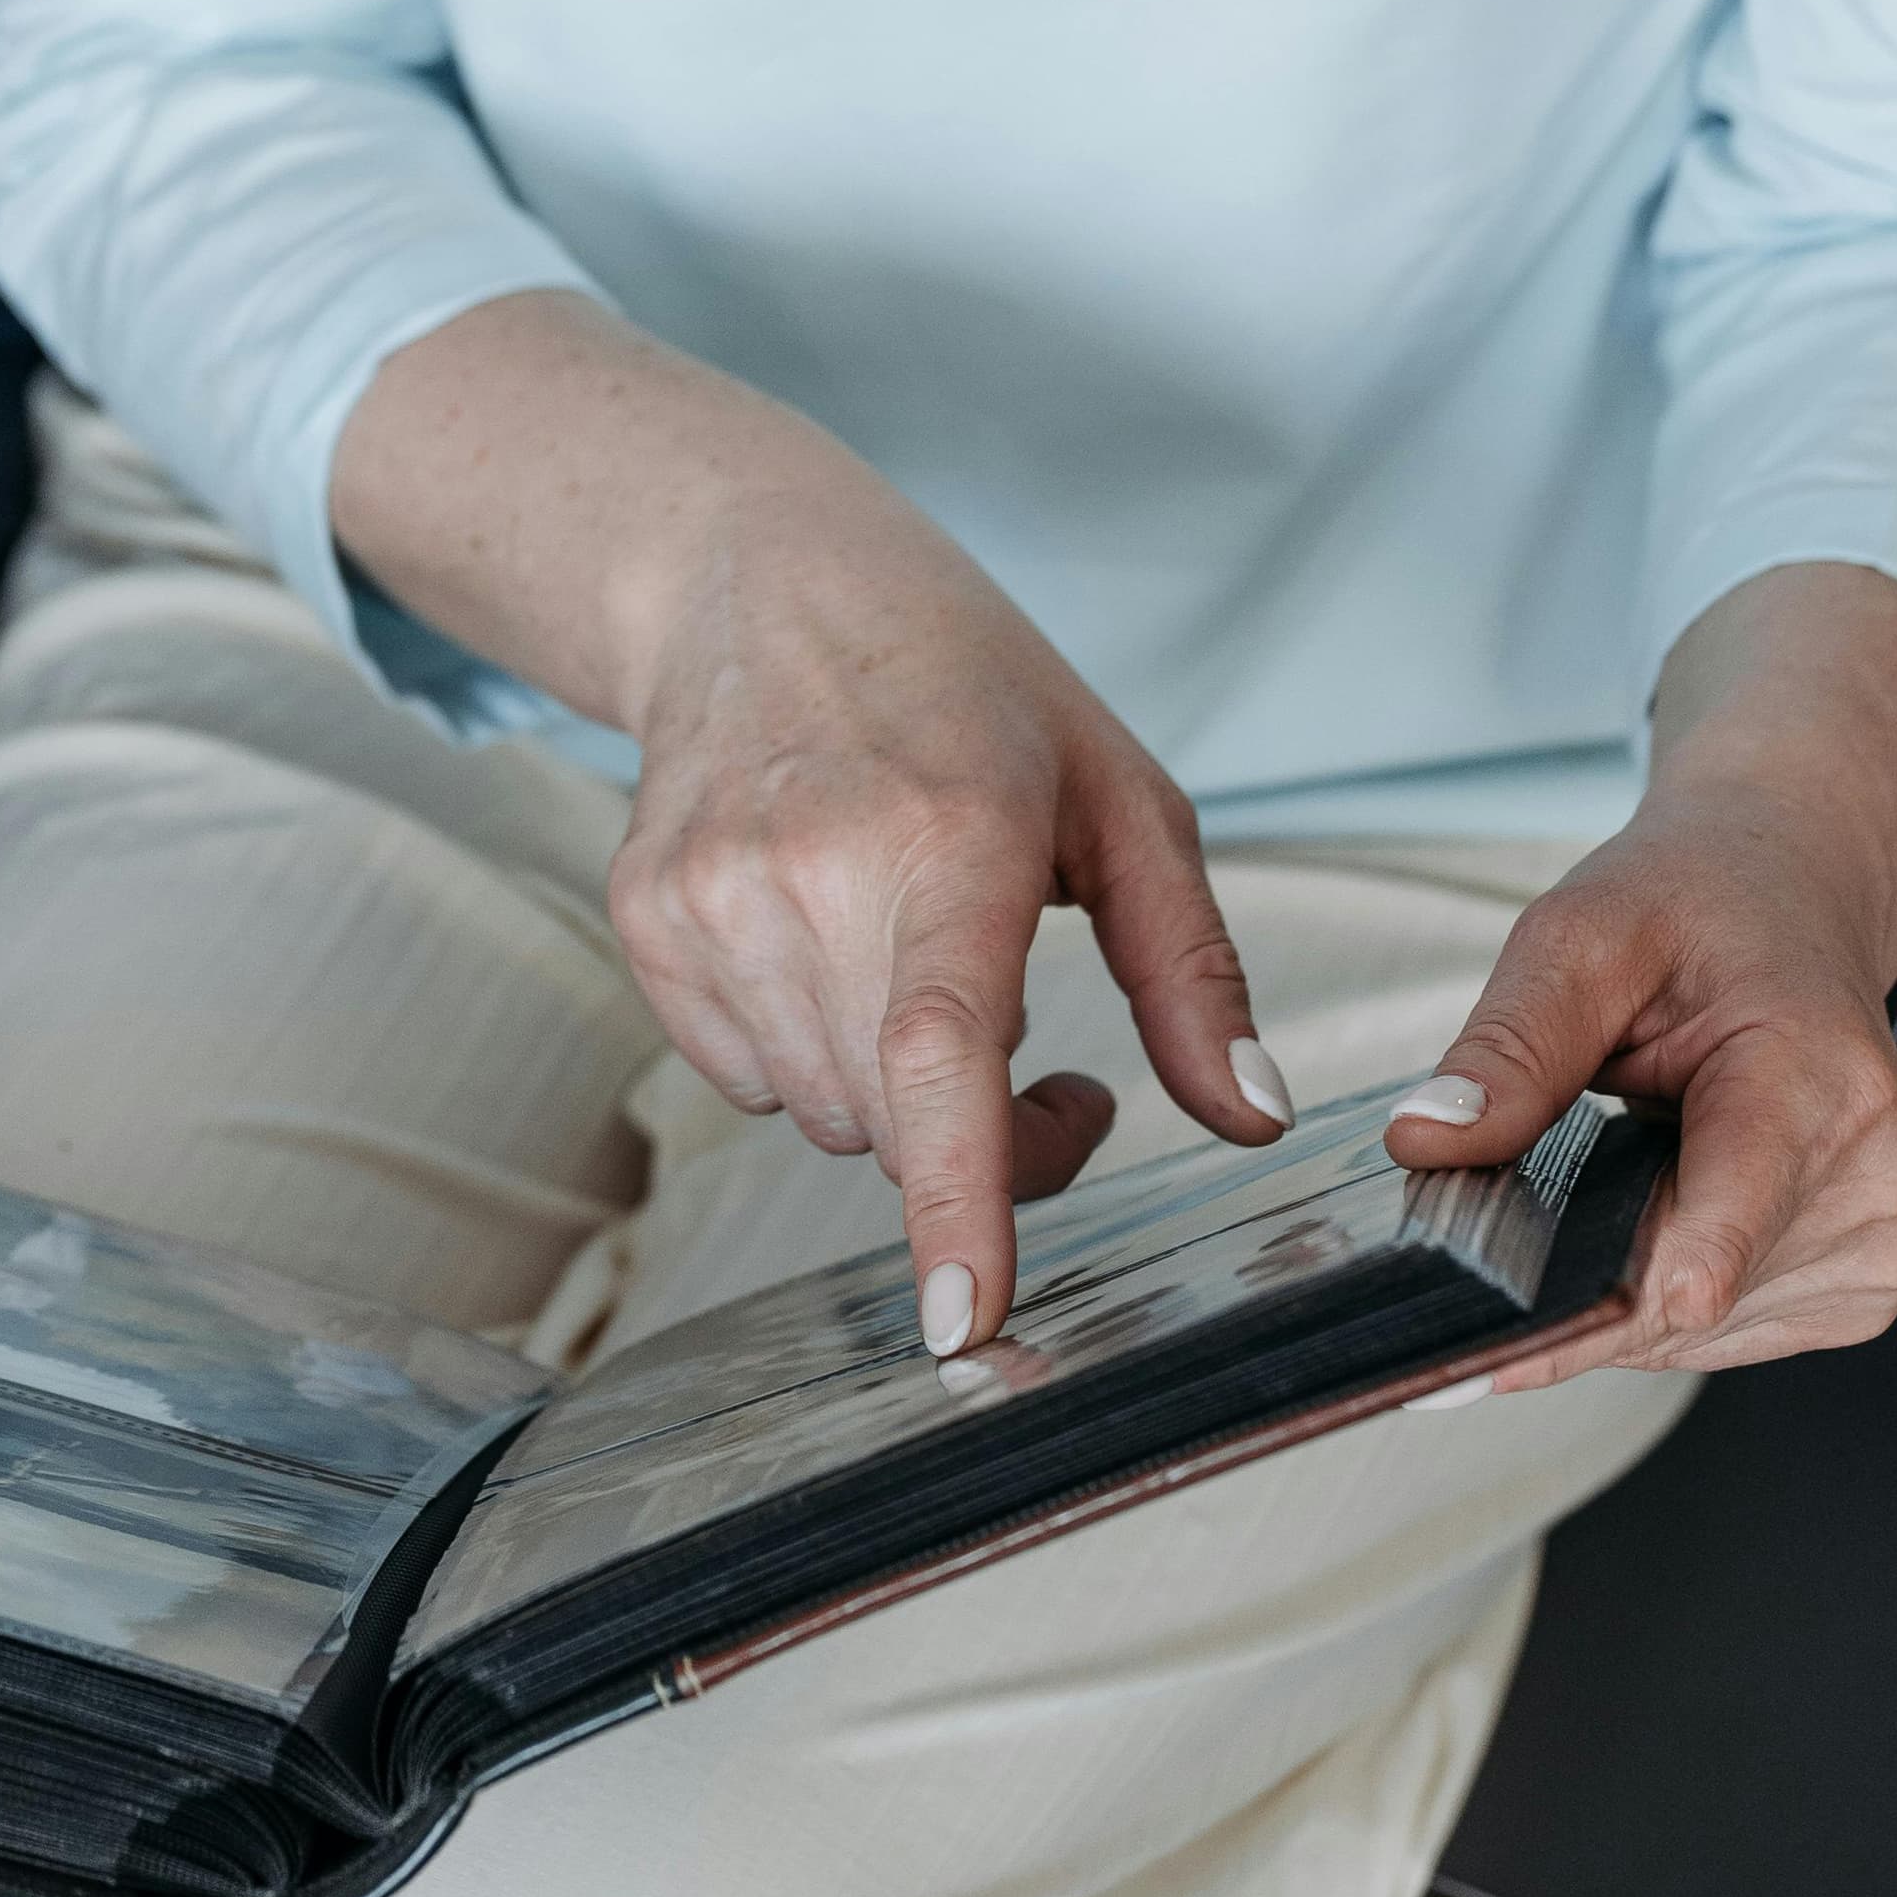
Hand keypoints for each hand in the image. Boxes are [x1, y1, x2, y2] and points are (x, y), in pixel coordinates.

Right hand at [332, 295, 1293, 1351]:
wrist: (752, 573)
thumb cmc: (959, 679)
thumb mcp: (1119, 792)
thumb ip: (1193, 968)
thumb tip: (1252, 1118)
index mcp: (946, 831)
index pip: (941, 1052)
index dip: (957, 1199)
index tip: (966, 1323)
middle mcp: (807, 868)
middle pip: (896, 1120)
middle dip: (986, 1140)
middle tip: (1053, 1057)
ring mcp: (707, 894)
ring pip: (818, 1113)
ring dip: (892, 1096)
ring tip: (928, 975)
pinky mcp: (644, 915)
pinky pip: (739, 1076)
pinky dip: (803, 1052)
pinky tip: (829, 946)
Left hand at [1389, 564, 1896, 1376]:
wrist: (1785, 910)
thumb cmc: (1691, 918)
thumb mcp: (1579, 938)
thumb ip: (1511, 1044)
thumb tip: (1426, 1139)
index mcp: (1814, 1064)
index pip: (1744, 1191)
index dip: (1666, 1267)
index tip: (1579, 1327)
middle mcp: (1873, 1165)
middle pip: (1694, 1284)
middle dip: (1570, 1280)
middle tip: (1478, 1236)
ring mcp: (1881, 1237)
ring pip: (1701, 1331)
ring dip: (1612, 1293)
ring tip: (1587, 1193)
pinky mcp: (1864, 1282)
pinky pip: (1726, 1337)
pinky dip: (1656, 1302)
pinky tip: (1640, 1225)